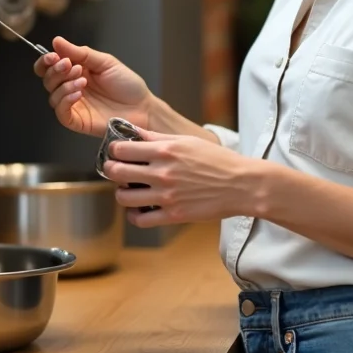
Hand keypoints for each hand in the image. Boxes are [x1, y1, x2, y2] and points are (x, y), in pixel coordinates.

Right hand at [33, 37, 153, 137]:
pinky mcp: (77, 121)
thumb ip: (80, 53)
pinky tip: (78, 94)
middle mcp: (71, 88)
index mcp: (75, 71)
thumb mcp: (105, 62)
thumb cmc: (126, 84)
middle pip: (47, 80)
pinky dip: (65, 100)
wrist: (143, 106)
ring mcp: (73, 105)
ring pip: (52, 96)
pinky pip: (61, 113)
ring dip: (64, 85)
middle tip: (70, 65)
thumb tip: (56, 41)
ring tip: (82, 80)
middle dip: (56, 71)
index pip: (49, 67)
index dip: (46, 61)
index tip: (53, 56)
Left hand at [102, 127, 260, 227]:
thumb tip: (134, 132)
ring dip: (121, 193)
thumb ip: (158, 137)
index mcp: (165, 150)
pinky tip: (139, 209)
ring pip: (124, 197)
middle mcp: (162, 172)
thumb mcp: (187, 141)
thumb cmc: (217, 160)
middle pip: (117, 172)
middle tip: (115, 170)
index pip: (122, 149)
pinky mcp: (173, 215)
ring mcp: (166, 195)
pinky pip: (140, 220)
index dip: (114, 150)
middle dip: (111, 170)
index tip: (117, 151)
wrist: (241, 185)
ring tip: (127, 190)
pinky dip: (135, 215)